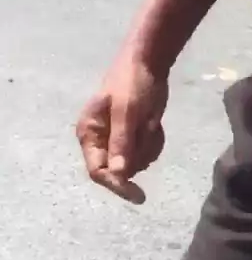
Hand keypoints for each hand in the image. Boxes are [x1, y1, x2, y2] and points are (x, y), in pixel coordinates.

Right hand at [76, 55, 167, 203]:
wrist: (148, 64)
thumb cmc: (131, 83)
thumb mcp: (127, 111)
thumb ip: (122, 141)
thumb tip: (118, 174)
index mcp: (89, 134)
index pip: (98, 171)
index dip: (116, 184)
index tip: (138, 195)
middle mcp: (101, 142)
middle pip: (120, 170)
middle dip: (138, 154)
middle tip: (147, 129)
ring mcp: (118, 142)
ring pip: (137, 163)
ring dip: (148, 147)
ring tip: (150, 122)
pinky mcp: (135, 139)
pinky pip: (147, 154)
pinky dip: (154, 142)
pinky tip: (154, 123)